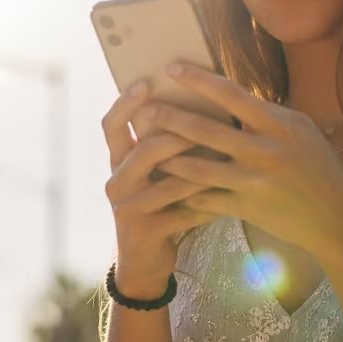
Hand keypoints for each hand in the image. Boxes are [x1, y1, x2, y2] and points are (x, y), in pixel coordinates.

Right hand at [101, 81, 219, 298]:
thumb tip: (198, 98)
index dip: (125, 103)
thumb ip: (163, 142)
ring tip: (226, 155)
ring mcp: (128, 208)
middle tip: (203, 120)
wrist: (144, 260)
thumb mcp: (153, 172)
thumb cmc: (158, 203)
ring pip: (165, 182)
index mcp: (117, 161)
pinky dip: (207, 203)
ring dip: (198, 169)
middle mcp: (117, 182)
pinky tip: (231, 196)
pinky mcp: (147, 231)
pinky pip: (182, 213)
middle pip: (140, 150)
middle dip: (173, 133)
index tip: (146, 81)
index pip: (111, 125)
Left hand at [133, 62, 342, 259]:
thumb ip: (267, 116)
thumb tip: (232, 96)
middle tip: (146, 110)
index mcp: (280, 125)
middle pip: (206, 131)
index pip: (231, 94)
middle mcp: (265, 151)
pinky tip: (165, 187)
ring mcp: (254, 182)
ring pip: (198, 168)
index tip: (172, 68)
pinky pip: (206, 199)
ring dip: (168, 158)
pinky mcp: (246, 208)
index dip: (198, 80)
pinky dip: (184, 193)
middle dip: (171, 118)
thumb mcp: (300, 131)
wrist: (337, 218)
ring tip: (145, 149)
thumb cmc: (319, 168)